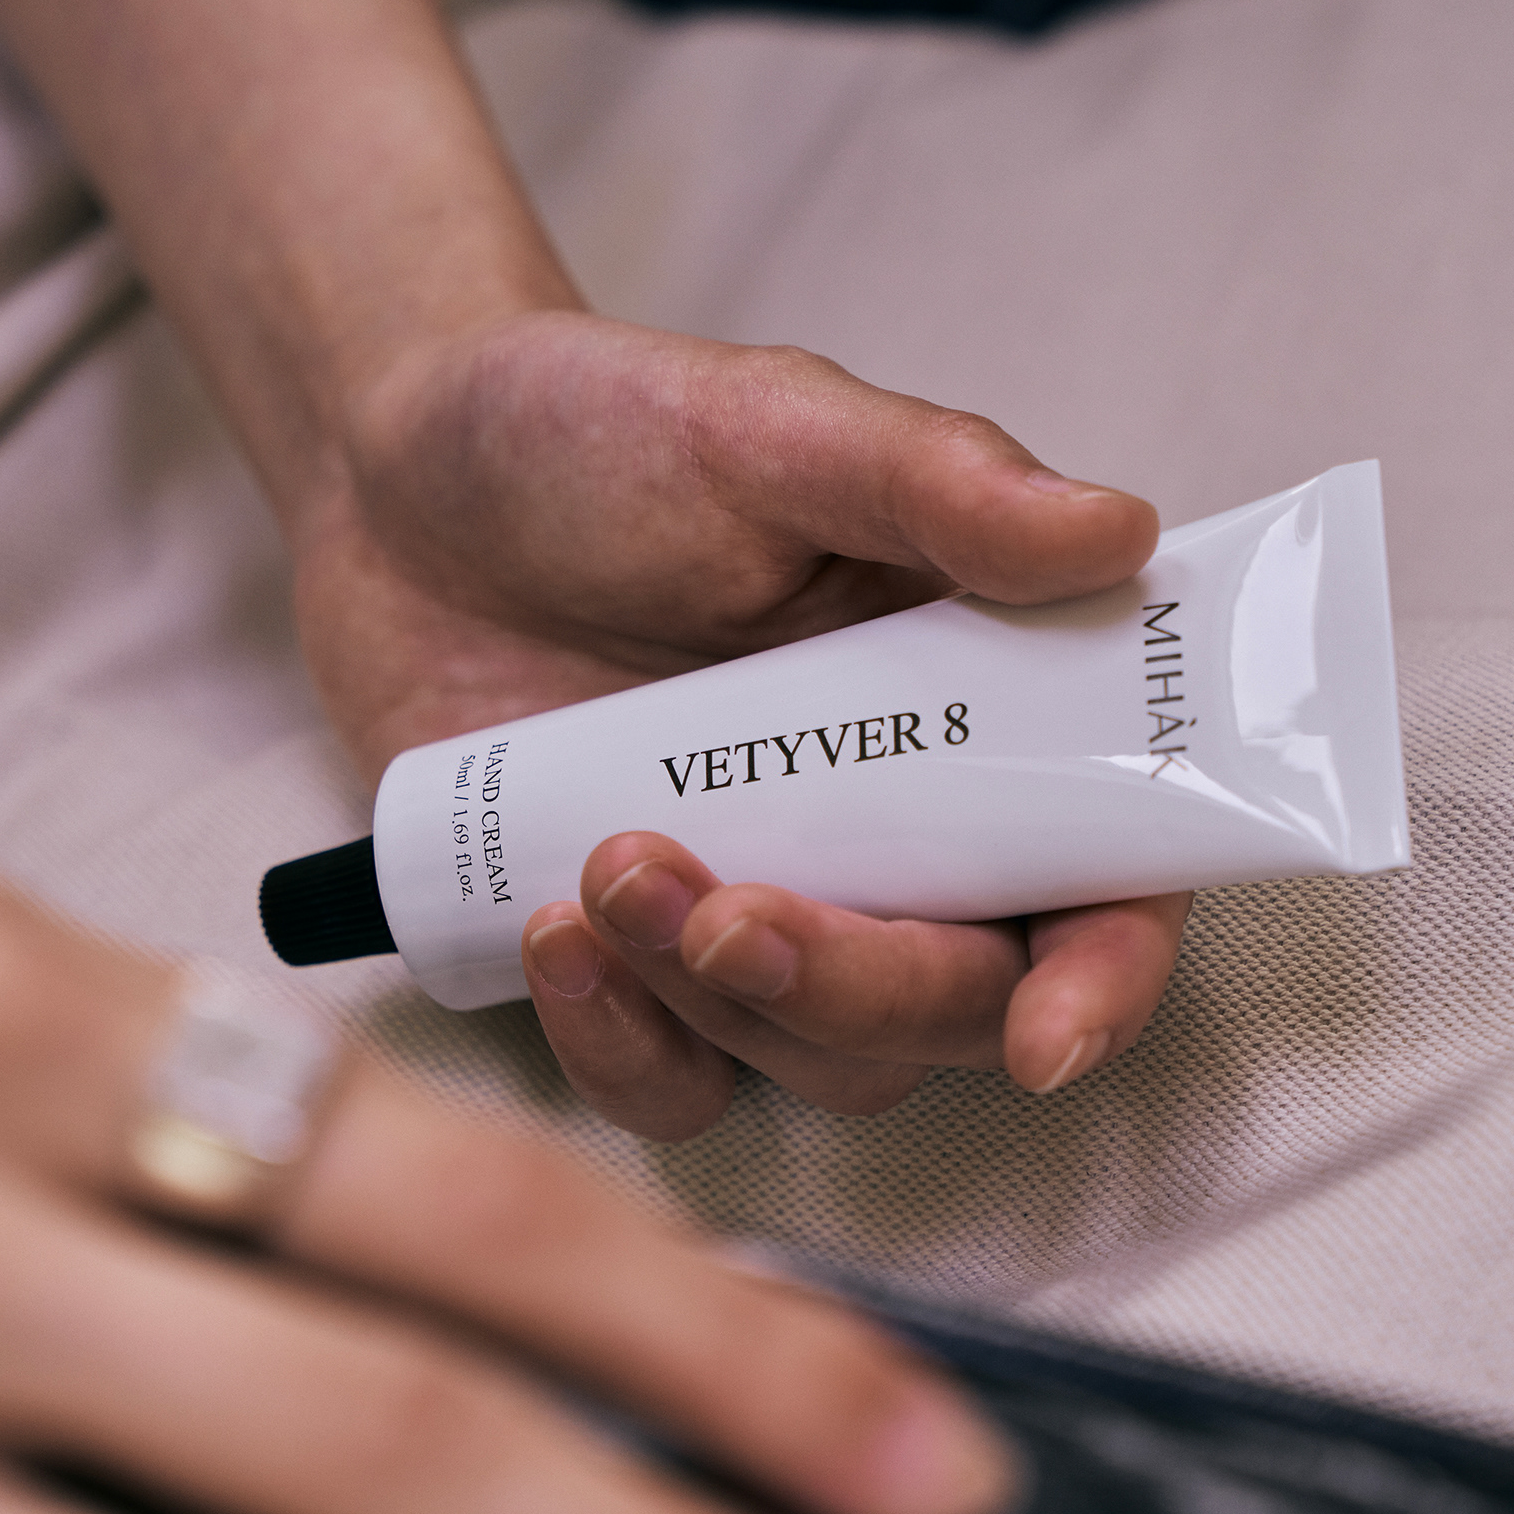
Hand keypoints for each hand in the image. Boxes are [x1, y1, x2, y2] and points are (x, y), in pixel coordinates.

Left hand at [303, 310, 1187, 1135]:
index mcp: (981, 718)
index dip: (1102, 980)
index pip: (1101, 886)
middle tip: (733, 917)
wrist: (396, 486)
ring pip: (817, 1064)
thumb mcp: (766, 427)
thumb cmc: (601, 437)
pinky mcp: (637, 968)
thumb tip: (1117, 535)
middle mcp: (897, 843)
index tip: (1046, 1036)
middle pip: (954, 1008)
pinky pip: (669, 1086)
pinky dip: (618, 1047)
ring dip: (721, 1007)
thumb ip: (937, 482)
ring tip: (608, 861)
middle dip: (856, 992)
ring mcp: (764, 916)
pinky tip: (547, 933)